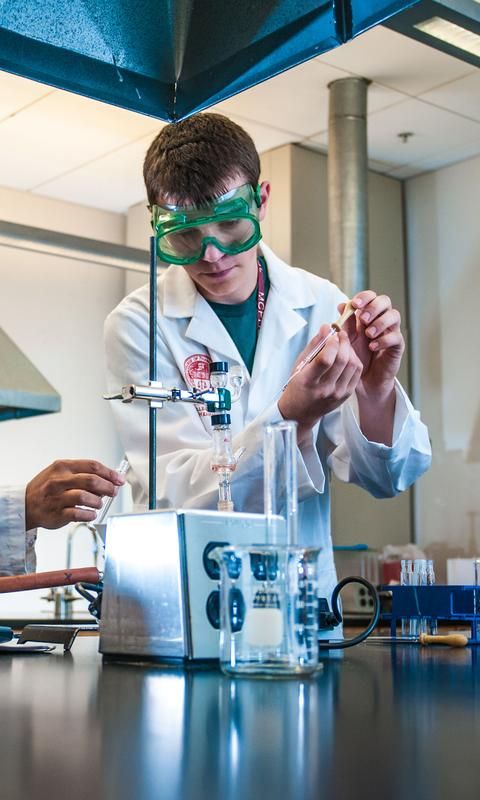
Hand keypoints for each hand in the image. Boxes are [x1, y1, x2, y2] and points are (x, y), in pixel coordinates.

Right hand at [25, 460, 125, 529]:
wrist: (24, 505)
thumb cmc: (46, 488)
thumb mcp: (60, 473)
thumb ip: (82, 473)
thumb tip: (108, 478)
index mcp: (62, 467)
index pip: (92, 466)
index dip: (109, 473)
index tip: (118, 479)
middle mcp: (59, 481)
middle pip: (91, 480)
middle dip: (107, 487)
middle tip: (113, 491)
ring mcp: (57, 498)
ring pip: (85, 497)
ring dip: (98, 501)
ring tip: (98, 503)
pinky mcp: (57, 514)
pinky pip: (79, 514)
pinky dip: (89, 514)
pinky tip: (91, 513)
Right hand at [279, 325, 362, 442]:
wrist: (300, 413)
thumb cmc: (297, 386)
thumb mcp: (299, 364)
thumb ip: (314, 345)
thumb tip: (326, 327)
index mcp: (308, 381)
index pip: (325, 360)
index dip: (331, 343)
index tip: (331, 334)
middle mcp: (324, 389)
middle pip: (342, 360)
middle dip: (343, 342)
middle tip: (340, 335)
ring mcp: (337, 394)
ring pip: (353, 365)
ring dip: (350, 350)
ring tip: (343, 345)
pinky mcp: (346, 395)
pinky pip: (357, 373)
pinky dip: (354, 360)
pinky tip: (347, 357)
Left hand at [345, 291, 404, 397]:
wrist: (364, 380)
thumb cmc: (355, 357)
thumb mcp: (346, 339)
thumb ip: (345, 323)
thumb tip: (342, 305)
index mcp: (368, 315)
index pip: (371, 297)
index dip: (365, 297)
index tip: (355, 304)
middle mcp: (381, 320)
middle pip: (385, 301)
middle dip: (374, 307)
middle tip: (363, 319)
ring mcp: (391, 332)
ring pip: (394, 316)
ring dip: (380, 322)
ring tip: (368, 334)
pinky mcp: (397, 346)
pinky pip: (396, 337)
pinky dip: (384, 340)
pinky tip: (372, 347)